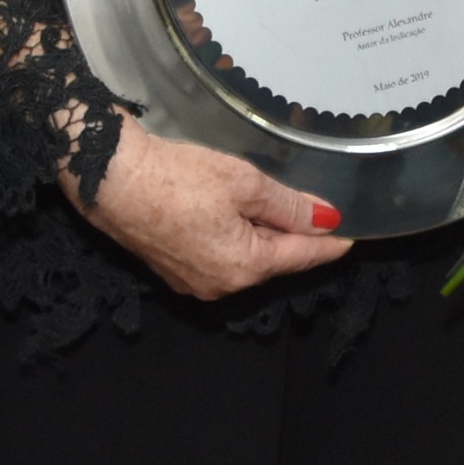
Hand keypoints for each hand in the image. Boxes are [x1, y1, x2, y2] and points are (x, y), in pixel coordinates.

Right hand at [79, 115, 353, 297]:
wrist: (110, 178)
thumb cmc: (178, 178)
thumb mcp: (246, 183)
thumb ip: (290, 206)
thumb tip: (326, 220)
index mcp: (245, 268)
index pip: (302, 257)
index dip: (330, 243)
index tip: (353, 236)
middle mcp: (221, 286)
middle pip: (274, 260)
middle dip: (294, 236)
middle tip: (316, 209)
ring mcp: (194, 283)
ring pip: (246, 259)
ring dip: (263, 236)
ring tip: (274, 205)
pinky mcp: (174, 270)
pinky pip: (220, 257)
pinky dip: (235, 238)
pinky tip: (235, 213)